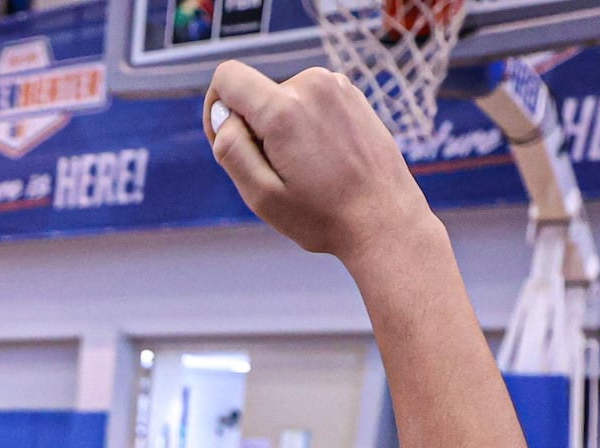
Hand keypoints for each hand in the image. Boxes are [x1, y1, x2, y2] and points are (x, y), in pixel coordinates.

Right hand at [203, 63, 437, 266]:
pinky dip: (305, 125)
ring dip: (282, 129)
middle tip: (280, 172)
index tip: (228, 141)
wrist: (384, 219)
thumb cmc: (323, 215)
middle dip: (255, 128)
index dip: (215, 108)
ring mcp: (335, 85)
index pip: (227, 76)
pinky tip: (324, 158)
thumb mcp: (262, 196)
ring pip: (282, 98)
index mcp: (283, 109)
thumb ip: (231, 150)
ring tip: (307, 167)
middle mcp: (311, 85)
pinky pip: (308, 101)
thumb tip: (224, 118)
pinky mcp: (350, 93)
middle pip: (255, 94)